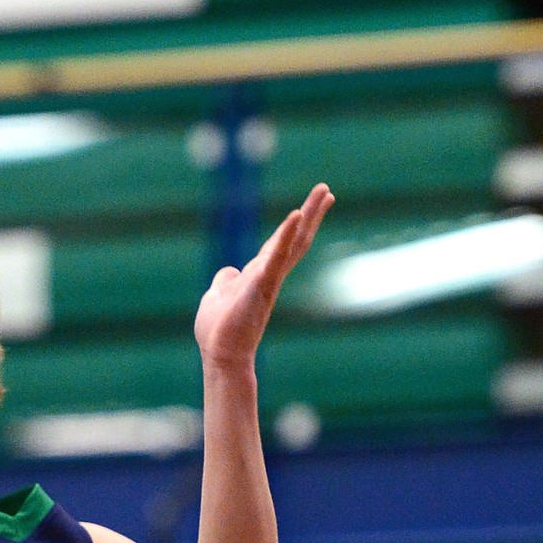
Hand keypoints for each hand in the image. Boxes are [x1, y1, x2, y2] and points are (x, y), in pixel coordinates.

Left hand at [194, 184, 333, 368]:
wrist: (220, 353)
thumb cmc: (219, 331)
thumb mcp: (217, 296)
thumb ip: (225, 281)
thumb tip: (229, 271)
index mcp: (258, 275)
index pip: (280, 245)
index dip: (293, 225)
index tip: (306, 206)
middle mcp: (269, 274)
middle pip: (296, 238)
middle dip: (311, 213)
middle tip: (326, 189)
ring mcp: (268, 279)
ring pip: (294, 243)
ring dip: (308, 216)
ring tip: (323, 193)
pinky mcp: (262, 285)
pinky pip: (277, 257)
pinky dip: (285, 236)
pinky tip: (295, 215)